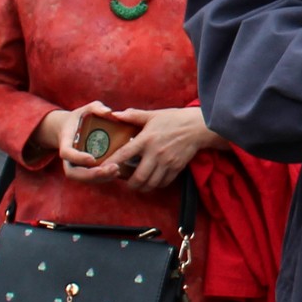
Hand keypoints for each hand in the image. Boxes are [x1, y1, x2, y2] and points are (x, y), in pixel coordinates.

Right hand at [44, 101, 128, 176]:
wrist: (71, 128)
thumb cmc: (81, 117)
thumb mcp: (87, 109)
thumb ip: (97, 107)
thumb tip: (109, 112)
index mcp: (65, 142)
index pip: (67, 153)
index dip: (78, 158)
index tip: (92, 159)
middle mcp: (67, 157)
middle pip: (74, 173)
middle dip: (92, 174)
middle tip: (112, 168)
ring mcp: (74, 165)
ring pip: (83, 179)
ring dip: (100, 178)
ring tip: (117, 170)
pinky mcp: (83, 170)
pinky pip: (90, 179)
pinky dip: (103, 178)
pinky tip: (117, 171)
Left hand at [94, 106, 219, 191]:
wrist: (197, 127)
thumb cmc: (173, 119)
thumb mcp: (152, 115)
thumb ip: (133, 116)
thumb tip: (115, 114)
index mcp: (146, 139)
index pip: (124, 154)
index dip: (112, 163)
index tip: (104, 168)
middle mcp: (155, 153)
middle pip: (138, 177)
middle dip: (129, 184)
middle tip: (126, 182)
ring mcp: (167, 163)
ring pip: (151, 183)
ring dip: (142, 187)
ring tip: (138, 184)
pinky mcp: (176, 168)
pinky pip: (163, 183)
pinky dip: (156, 185)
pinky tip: (152, 181)